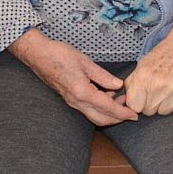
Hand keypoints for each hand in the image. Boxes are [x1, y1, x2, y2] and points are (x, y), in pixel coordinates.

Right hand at [10, 28, 138, 125]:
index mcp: (82, 93)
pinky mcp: (69, 98)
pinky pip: (87, 109)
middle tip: (130, 111)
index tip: (134, 114)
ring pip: (94, 115)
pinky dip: (99, 107)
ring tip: (120, 99)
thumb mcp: (85, 62)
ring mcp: (72, 102)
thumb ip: (103, 76)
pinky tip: (106, 94)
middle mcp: (77, 102)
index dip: (123, 112)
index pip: (108, 108)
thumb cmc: (60, 55)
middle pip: (101, 119)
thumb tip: (118, 85)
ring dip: (108, 113)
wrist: (38, 55)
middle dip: (117, 118)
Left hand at [122, 17, 172, 115]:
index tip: (140, 98)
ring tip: (166, 89)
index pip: (134, 107)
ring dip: (163, 104)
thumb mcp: (140, 66)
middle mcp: (159, 85)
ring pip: (163, 112)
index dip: (136, 103)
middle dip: (149, 103)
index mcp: (144, 77)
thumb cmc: (161, 55)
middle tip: (155, 90)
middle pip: (149, 111)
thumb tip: (127, 103)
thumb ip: (131, 85)